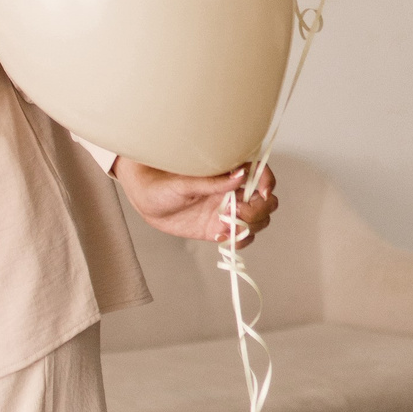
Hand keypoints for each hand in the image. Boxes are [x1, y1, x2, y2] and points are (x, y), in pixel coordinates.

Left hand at [112, 158, 277, 246]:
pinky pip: (240, 236)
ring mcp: (227, 210)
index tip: (262, 193)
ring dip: (249, 226)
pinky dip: (238, 240)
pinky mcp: (219, 228)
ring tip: (224, 226)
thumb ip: (212, 181)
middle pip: (266, 201)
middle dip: (258, 209)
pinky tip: (220, 236)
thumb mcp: (183, 182)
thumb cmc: (160, 182)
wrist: (145, 200)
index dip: (267, 182)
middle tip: (235, 212)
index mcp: (228, 171)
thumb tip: (241, 175)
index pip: (261, 174)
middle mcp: (233, 190)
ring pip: (258, 220)